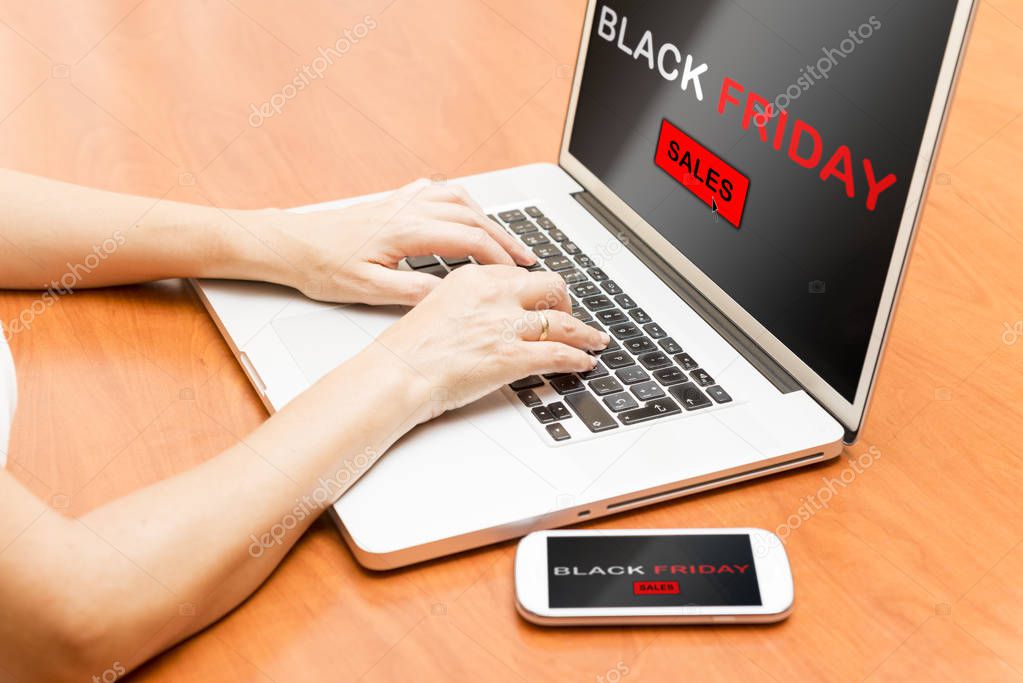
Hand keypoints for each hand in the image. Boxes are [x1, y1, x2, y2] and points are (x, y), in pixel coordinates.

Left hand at [244, 178, 535, 304]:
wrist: (291, 244)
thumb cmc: (322, 267)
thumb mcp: (367, 290)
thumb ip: (412, 291)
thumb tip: (450, 294)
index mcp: (405, 229)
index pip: (468, 238)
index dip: (498, 257)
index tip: (516, 274)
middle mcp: (408, 208)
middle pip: (472, 216)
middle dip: (504, 237)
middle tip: (527, 259)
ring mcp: (401, 200)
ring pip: (460, 199)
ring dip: (488, 218)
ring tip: (506, 240)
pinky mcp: (394, 200)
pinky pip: (440, 191)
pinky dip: (463, 202)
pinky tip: (468, 213)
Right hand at [371, 265, 611, 422]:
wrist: (395, 374)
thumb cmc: (407, 350)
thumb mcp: (436, 307)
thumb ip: (468, 304)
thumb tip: (487, 316)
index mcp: (474, 277)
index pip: (521, 275)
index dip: (540, 290)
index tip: (545, 299)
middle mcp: (493, 295)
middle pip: (550, 286)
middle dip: (567, 303)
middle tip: (570, 317)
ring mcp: (504, 325)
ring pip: (562, 321)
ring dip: (585, 333)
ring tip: (594, 340)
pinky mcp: (511, 356)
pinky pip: (558, 353)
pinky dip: (578, 358)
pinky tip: (583, 363)